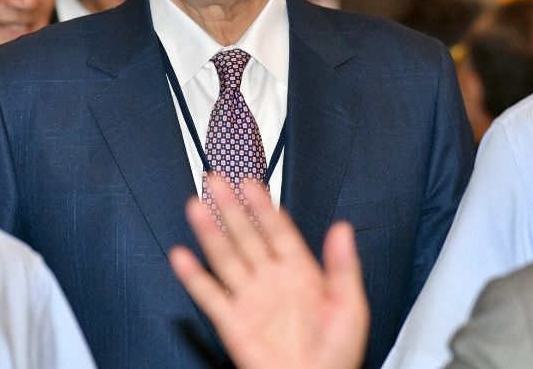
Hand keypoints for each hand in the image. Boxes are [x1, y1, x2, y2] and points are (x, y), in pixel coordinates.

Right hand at [169, 174, 368, 368]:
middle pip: (246, 236)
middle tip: (216, 181)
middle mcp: (271, 281)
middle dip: (231, 207)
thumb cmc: (337, 355)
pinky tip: (182, 257)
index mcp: (300, 273)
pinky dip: (193, 276)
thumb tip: (343, 229)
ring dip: (209, 231)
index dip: (264, 205)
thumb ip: (343, 266)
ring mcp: (250, 299)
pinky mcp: (233, 322)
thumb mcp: (350, 305)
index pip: (277, 230)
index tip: (252, 182)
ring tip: (196, 206)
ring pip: (225, 257)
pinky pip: (209, 295)